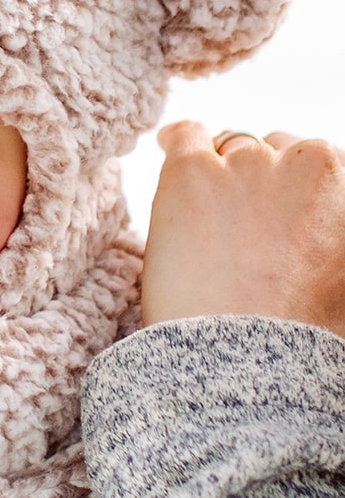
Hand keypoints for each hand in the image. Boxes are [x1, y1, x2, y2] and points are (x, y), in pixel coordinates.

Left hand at [141, 121, 344, 338]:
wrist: (248, 364)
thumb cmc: (300, 341)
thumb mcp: (340, 286)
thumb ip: (328, 239)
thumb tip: (310, 240)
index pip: (322, 164)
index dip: (295, 191)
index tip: (279, 215)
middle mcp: (311, 167)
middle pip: (277, 151)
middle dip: (260, 179)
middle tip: (240, 225)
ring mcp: (250, 164)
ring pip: (233, 146)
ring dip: (220, 171)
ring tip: (204, 211)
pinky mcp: (194, 170)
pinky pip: (186, 134)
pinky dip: (179, 140)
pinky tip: (170, 147)